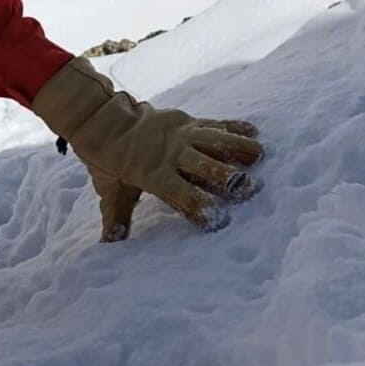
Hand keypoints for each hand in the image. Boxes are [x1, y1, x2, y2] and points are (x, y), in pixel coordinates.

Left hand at [31, 57, 262, 237]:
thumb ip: (115, 218)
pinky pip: (213, 124)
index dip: (199, 207)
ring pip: (214, 140)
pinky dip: (232, 126)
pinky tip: (252, 129)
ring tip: (261, 155)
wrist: (103, 120)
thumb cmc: (109, 162)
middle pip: (204, 165)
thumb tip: (106, 245)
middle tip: (251, 188)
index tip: (219, 220)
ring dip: (237, 147)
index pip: (181, 194)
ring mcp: (181, 135)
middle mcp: (172, 153)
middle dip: (227, 177)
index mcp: (154, 174)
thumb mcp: (111, 190)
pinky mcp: (187, 121)